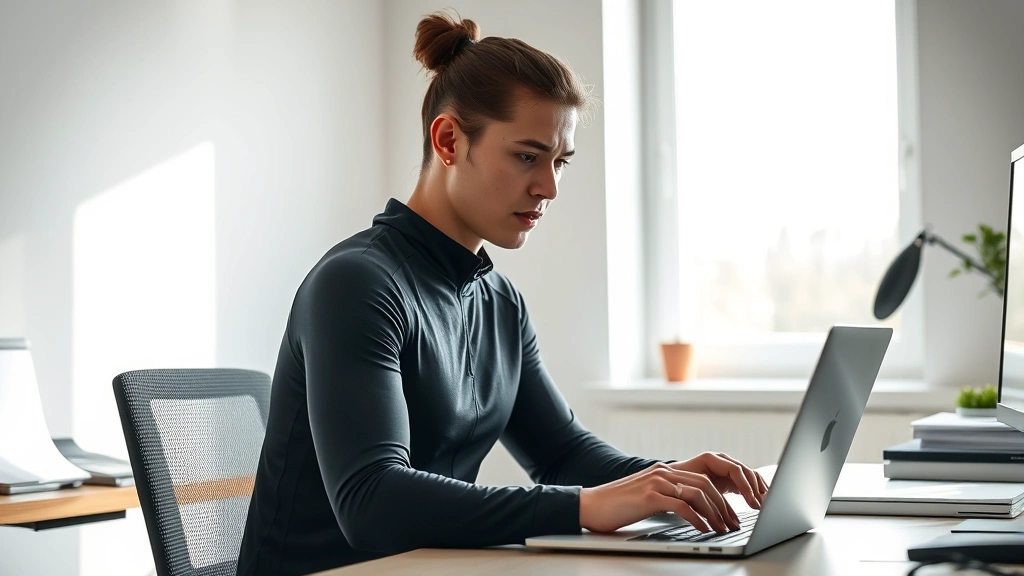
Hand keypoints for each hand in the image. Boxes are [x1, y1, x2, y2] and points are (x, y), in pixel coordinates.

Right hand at [578, 453, 767, 533]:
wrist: (590, 505)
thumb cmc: (616, 506)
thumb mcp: (646, 497)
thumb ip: (666, 497)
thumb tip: (690, 511)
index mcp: (664, 471)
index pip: (702, 479)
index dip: (720, 497)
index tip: (729, 514)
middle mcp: (662, 473)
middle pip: (705, 484)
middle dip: (723, 506)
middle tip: (732, 524)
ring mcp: (656, 483)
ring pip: (698, 493)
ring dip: (714, 513)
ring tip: (721, 529)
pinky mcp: (649, 496)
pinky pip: (682, 506)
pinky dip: (697, 519)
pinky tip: (702, 529)